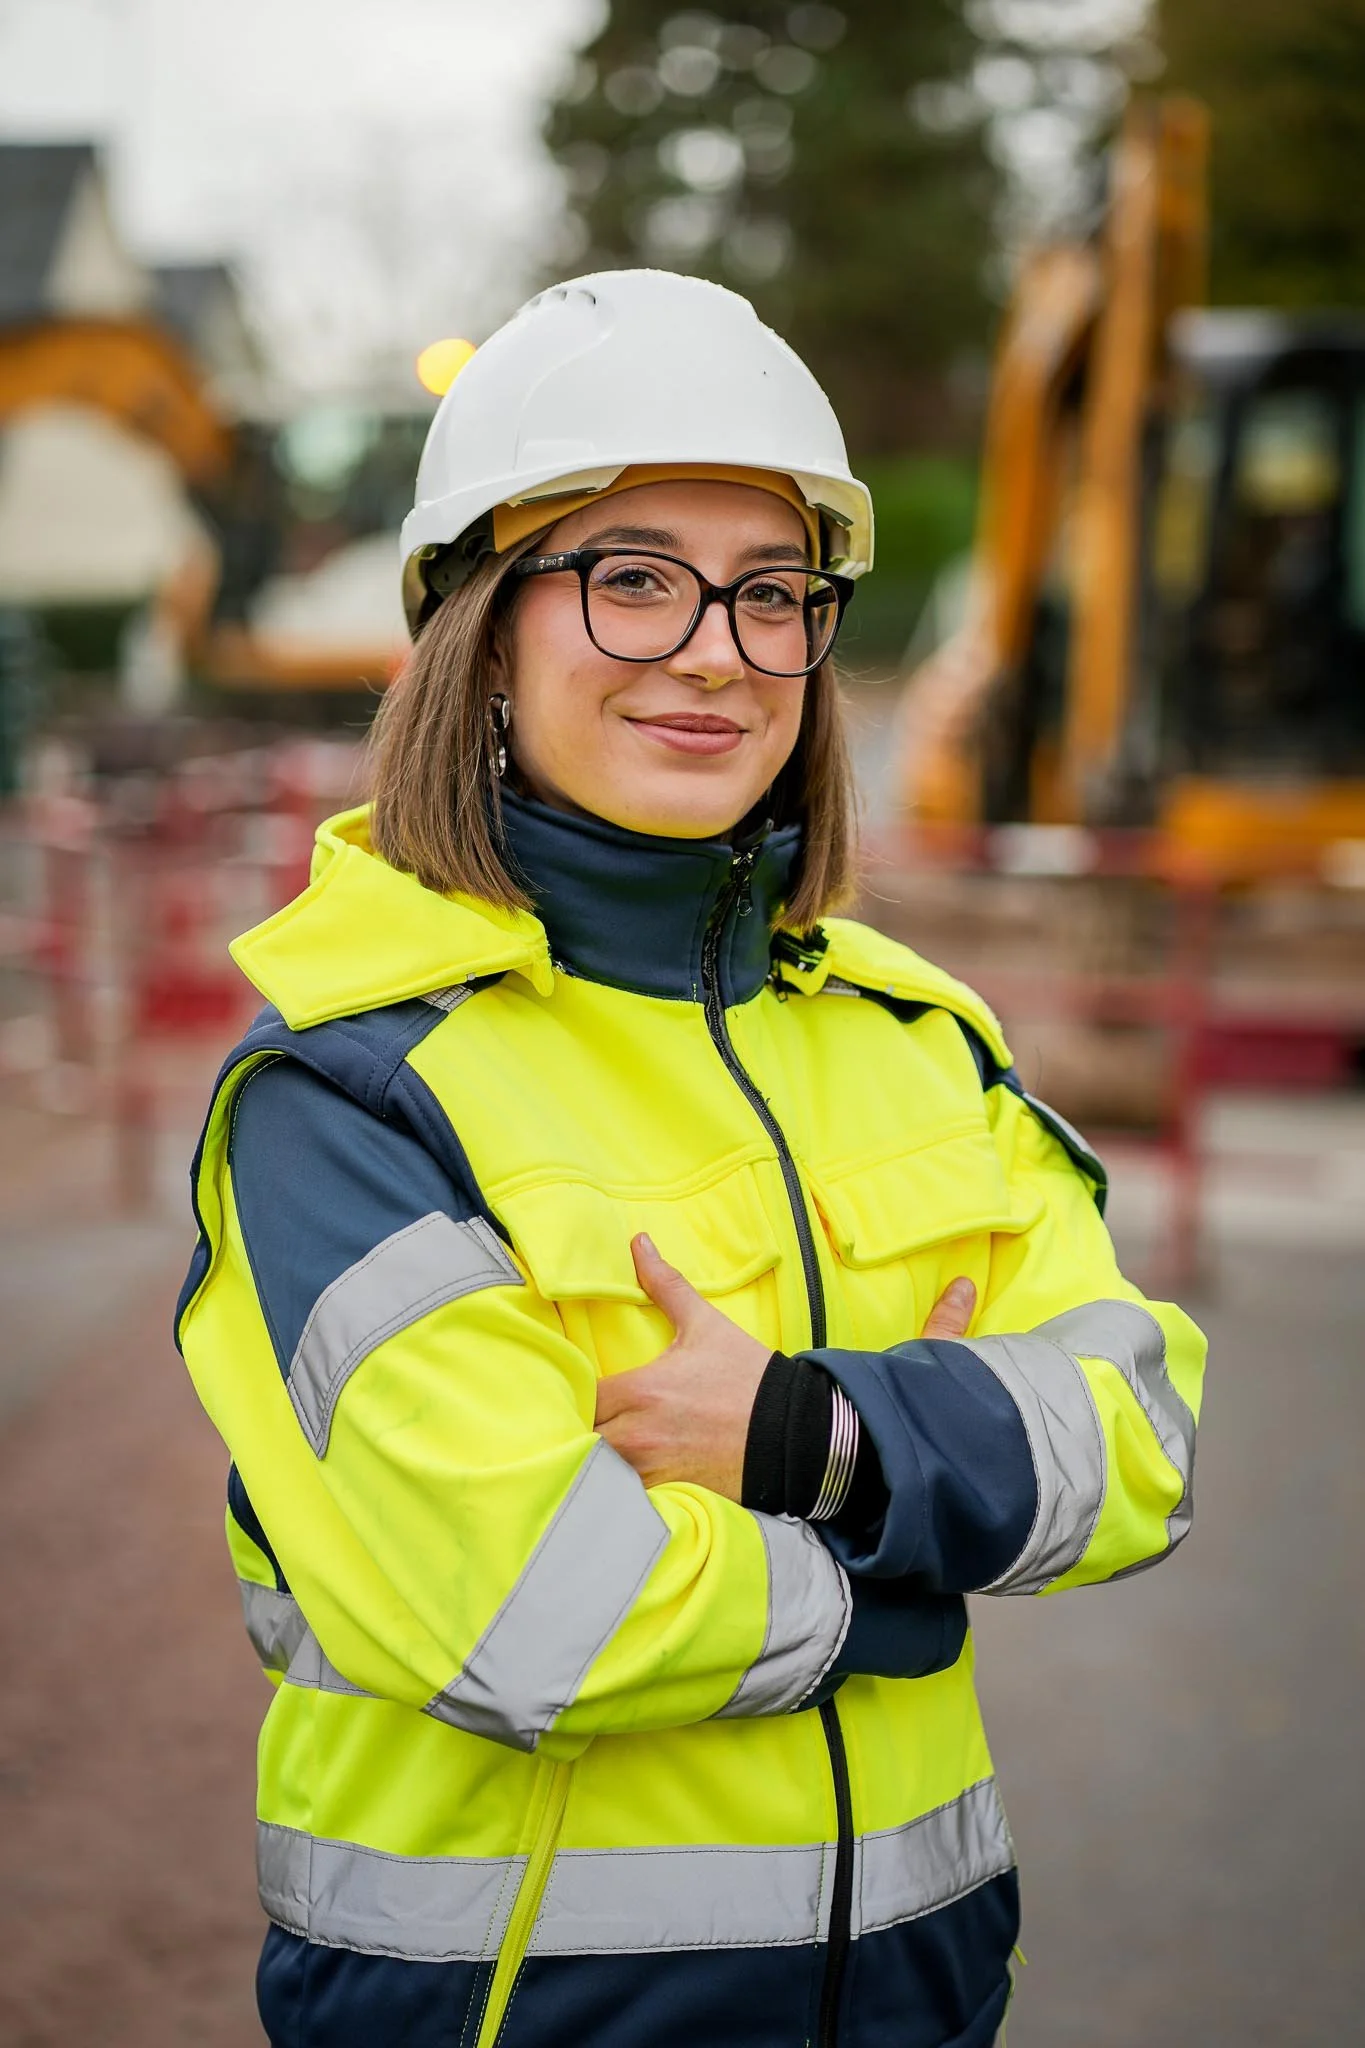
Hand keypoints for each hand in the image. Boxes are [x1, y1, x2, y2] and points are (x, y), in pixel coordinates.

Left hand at [595, 1238, 979, 1501]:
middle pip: (577, 1440)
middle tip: (571, 1422)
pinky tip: (615, 1482)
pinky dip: (615, 1491)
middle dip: (572, 1431)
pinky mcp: (667, 1498)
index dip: (565, 1396)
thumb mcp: (706, 1326)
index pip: (575, 1398)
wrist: (798, 1434)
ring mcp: (651, 1473)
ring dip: (590, 1462)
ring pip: (595, 1473)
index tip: (568, 1391)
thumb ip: (666, 1285)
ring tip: (587, 1452)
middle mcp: (638, 1436)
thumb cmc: (748, 1378)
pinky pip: (623, 1500)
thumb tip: (638, 1242)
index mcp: (640, 1391)